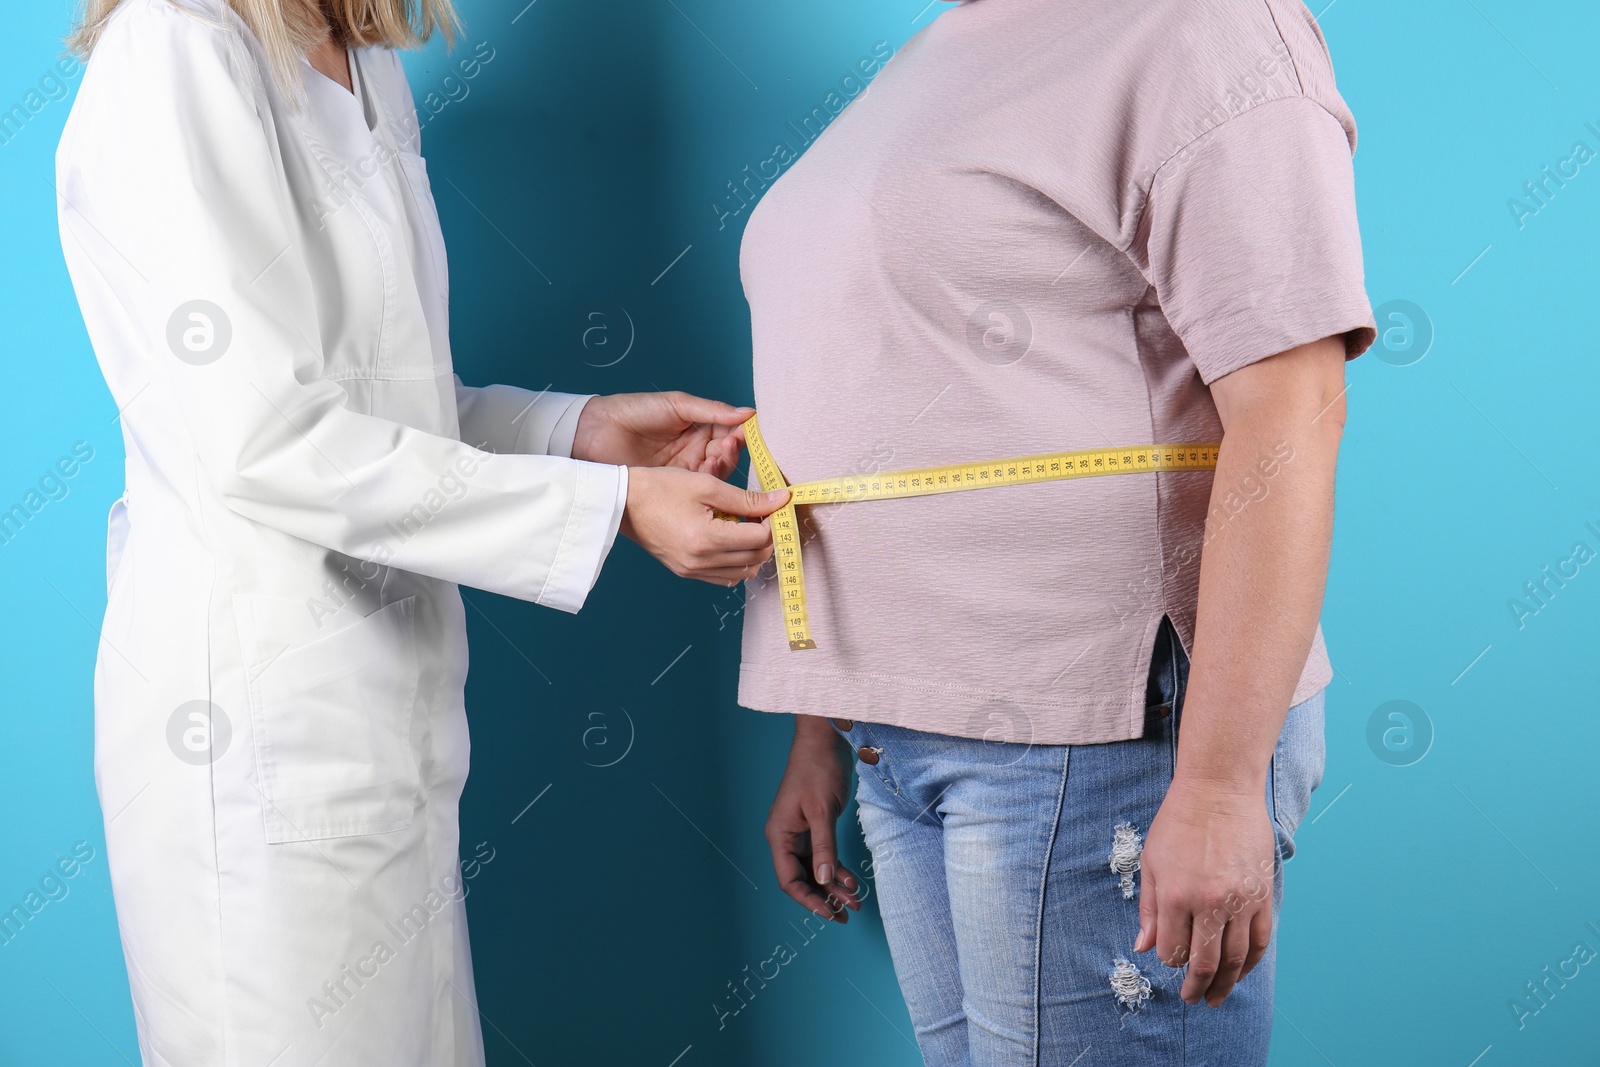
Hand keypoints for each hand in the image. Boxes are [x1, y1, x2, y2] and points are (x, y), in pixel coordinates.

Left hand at [573, 392, 751, 475]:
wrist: (597, 433)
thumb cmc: (634, 411)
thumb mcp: (676, 405)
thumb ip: (711, 410)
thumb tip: (747, 414)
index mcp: (699, 425)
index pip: (730, 431)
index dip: (741, 433)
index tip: (750, 433)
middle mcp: (697, 448)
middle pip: (727, 455)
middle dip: (732, 451)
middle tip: (730, 445)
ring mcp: (686, 468)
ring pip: (716, 473)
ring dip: (721, 467)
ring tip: (716, 459)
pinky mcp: (675, 486)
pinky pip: (699, 489)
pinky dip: (708, 484)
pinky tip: (708, 476)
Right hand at [620, 466, 786, 584]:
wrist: (623, 503)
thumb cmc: (660, 488)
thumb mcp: (707, 485)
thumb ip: (747, 498)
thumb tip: (781, 500)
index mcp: (707, 539)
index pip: (760, 539)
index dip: (772, 521)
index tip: (772, 505)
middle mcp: (701, 562)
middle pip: (756, 558)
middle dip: (767, 537)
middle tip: (762, 514)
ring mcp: (693, 571)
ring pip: (743, 572)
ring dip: (752, 552)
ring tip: (744, 526)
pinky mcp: (686, 573)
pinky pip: (724, 578)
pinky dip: (735, 563)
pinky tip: (729, 541)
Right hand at [765, 715, 861, 922]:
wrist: (824, 740)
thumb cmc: (818, 770)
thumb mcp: (823, 811)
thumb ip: (824, 847)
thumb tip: (825, 881)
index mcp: (780, 835)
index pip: (789, 879)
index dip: (808, 899)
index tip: (829, 913)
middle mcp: (786, 837)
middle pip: (802, 878)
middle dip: (823, 898)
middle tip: (846, 915)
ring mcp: (800, 831)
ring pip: (815, 868)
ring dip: (833, 886)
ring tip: (855, 902)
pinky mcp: (814, 825)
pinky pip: (823, 855)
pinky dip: (837, 868)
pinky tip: (852, 880)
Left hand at [1134, 774, 1276, 1007]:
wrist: (1219, 790)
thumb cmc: (1178, 822)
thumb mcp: (1151, 862)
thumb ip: (1150, 909)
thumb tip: (1145, 947)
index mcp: (1175, 895)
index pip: (1173, 950)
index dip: (1170, 962)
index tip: (1170, 962)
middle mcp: (1208, 902)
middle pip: (1205, 962)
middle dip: (1197, 987)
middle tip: (1194, 1000)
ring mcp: (1240, 900)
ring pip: (1236, 958)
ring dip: (1227, 983)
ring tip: (1217, 996)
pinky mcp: (1262, 894)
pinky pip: (1260, 940)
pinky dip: (1251, 961)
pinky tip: (1242, 971)